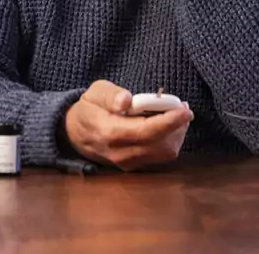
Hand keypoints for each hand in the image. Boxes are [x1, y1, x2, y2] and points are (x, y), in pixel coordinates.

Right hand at [63, 80, 193, 170]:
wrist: (73, 134)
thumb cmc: (88, 108)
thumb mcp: (95, 92)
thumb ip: (111, 95)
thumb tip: (127, 100)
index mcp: (110, 132)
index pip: (146, 131)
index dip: (169, 122)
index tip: (185, 110)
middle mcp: (120, 152)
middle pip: (161, 145)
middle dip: (178, 127)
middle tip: (183, 107)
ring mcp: (127, 163)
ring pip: (164, 154)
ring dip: (176, 134)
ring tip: (178, 115)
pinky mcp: (133, 166)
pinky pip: (159, 157)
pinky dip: (170, 141)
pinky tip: (168, 126)